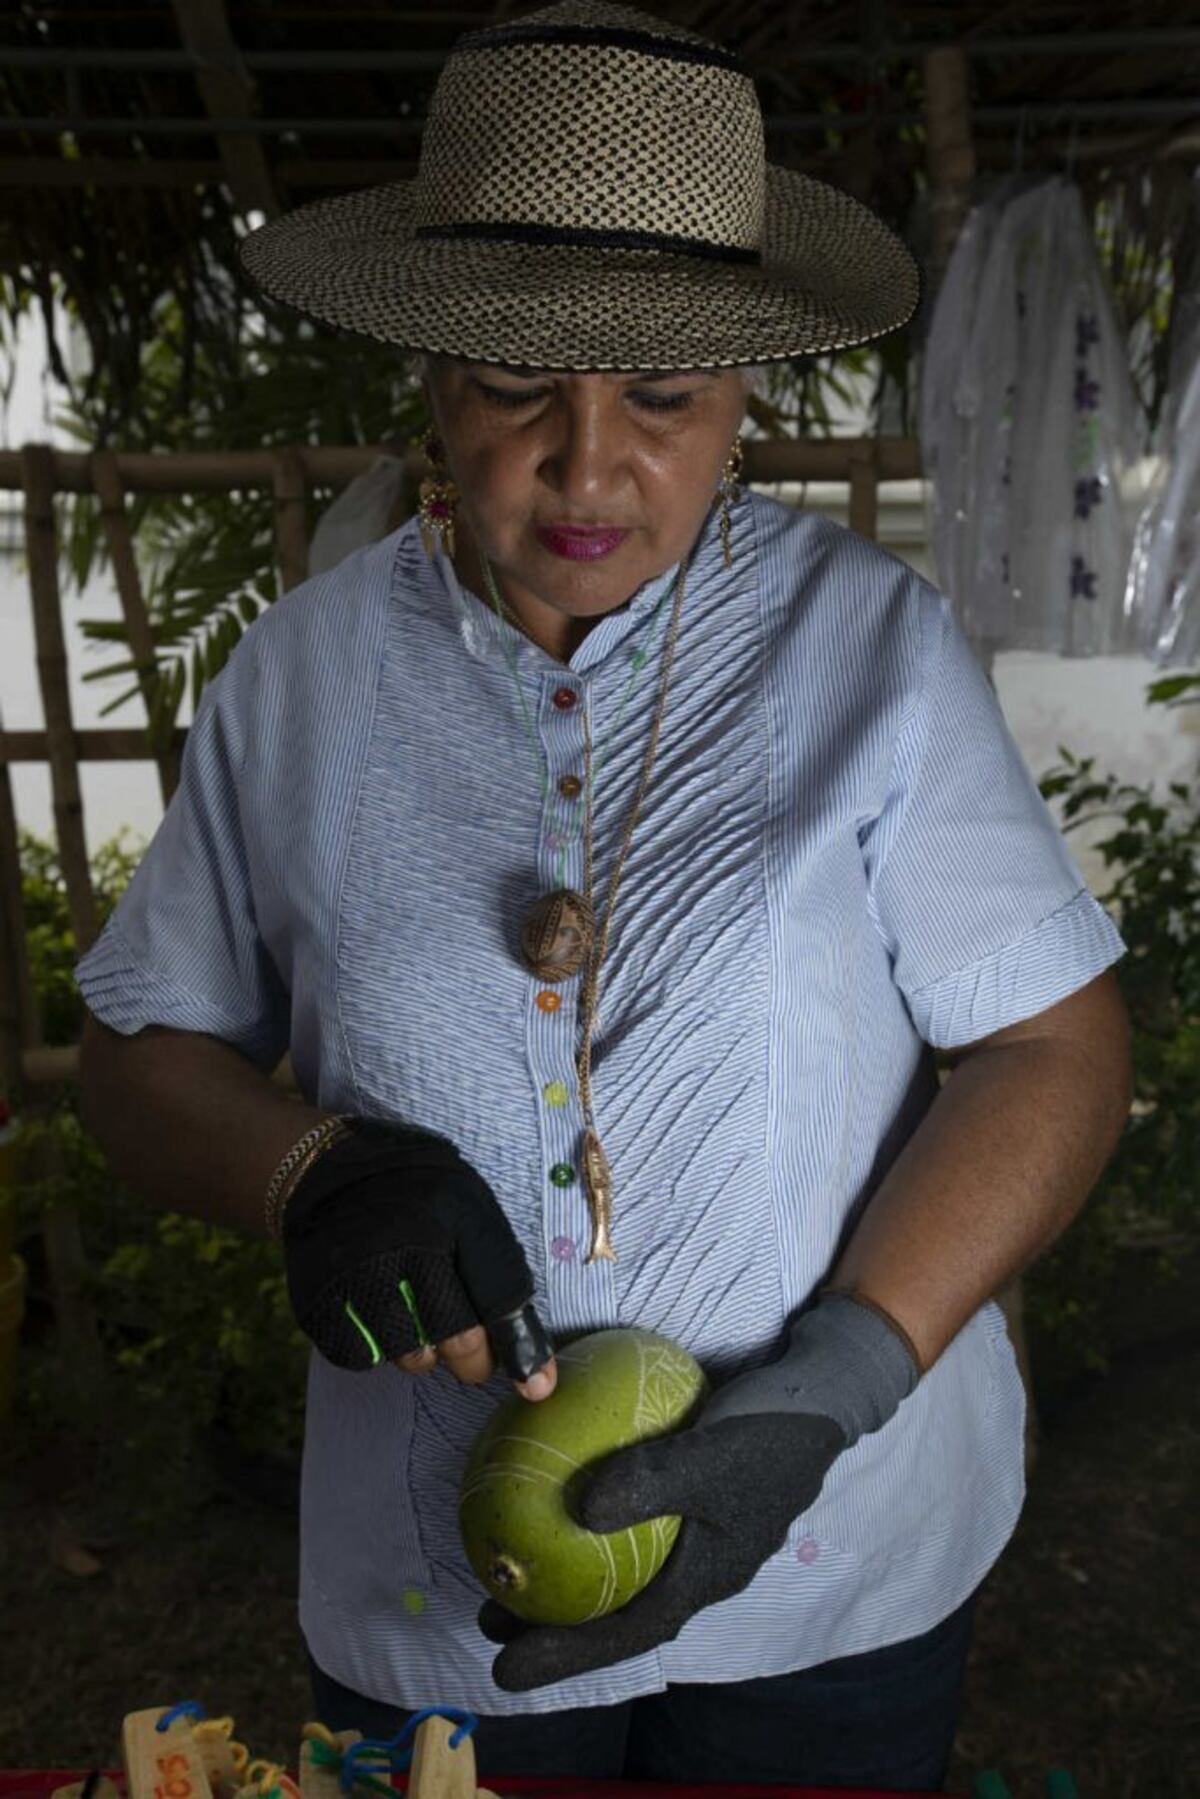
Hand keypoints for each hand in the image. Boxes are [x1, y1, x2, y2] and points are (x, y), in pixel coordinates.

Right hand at [281, 1118, 554, 1394]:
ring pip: (413, 1356)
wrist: (330, 1172)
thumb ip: (499, 1271)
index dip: (524, 1347)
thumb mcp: (470, 1207)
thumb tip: (535, 1363)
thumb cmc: (419, 1194)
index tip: (537, 1387)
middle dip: (476, 1361)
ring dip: (425, 1352)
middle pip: (460, 1341)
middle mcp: (407, 1246)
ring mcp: (359, 1277)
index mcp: (455, 1214)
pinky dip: (378, 1348)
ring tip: (416, 1315)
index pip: (501, 1296)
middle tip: (474, 1355)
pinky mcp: (320, 1301)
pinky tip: (378, 1315)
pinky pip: (364, 1357)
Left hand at [481, 1410, 844, 1689]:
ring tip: (510, 1555)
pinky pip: (629, 1516)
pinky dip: (589, 1511)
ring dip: (568, 1569)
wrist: (824, 1386)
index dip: (564, 1654)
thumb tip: (578, 1513)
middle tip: (491, 1612)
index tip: (502, 1665)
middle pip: (617, 1606)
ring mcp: (696, 1526)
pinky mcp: (690, 1490)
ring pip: (621, 1564)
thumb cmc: (772, 1428)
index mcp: (707, 1575)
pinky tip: (552, 1482)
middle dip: (555, 1619)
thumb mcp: (712, 1454)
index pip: (626, 1631)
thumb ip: (651, 1482)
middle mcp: (699, 1562)